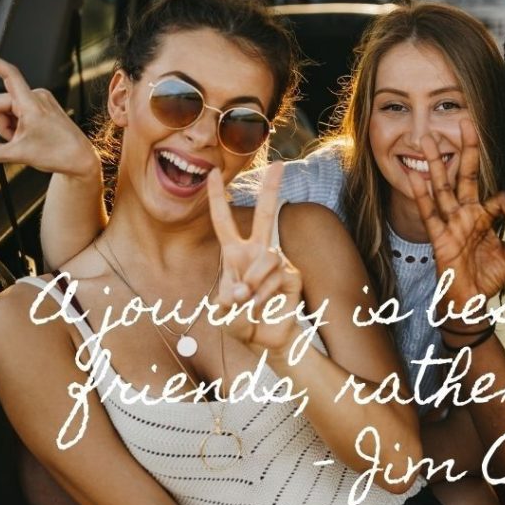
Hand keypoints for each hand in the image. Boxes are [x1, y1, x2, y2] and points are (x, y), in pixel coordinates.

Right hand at [0, 53, 99, 177]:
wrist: (79, 159)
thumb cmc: (58, 153)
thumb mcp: (17, 154)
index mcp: (32, 103)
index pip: (9, 75)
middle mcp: (36, 97)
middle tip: (9, 140)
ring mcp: (40, 101)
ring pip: (5, 111)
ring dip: (6, 127)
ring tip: (23, 141)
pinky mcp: (41, 106)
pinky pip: (16, 113)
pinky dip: (15, 126)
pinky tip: (27, 137)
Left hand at [208, 161, 302, 355]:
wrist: (266, 340)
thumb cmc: (242, 323)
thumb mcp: (224, 312)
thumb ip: (231, 300)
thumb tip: (246, 289)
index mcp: (235, 254)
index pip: (223, 221)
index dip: (216, 198)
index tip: (212, 173)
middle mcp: (258, 251)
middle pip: (265, 214)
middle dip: (272, 188)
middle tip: (279, 164)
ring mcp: (277, 261)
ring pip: (265, 258)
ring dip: (253, 283)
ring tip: (248, 302)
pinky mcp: (292, 275)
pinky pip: (275, 277)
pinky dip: (264, 295)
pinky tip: (263, 306)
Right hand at [410, 119, 504, 314]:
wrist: (469, 302)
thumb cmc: (487, 277)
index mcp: (486, 216)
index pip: (502, 197)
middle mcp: (467, 214)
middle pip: (466, 175)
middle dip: (467, 149)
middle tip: (464, 121)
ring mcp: (451, 223)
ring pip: (443, 187)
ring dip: (437, 163)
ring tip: (429, 139)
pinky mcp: (439, 238)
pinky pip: (429, 212)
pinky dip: (421, 194)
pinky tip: (414, 174)